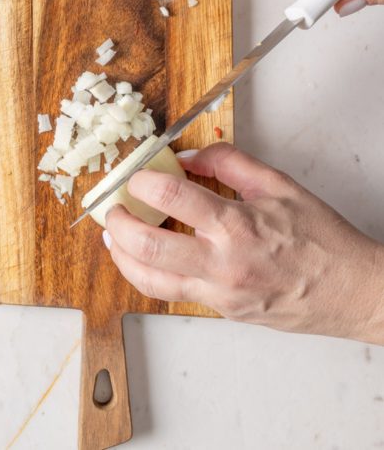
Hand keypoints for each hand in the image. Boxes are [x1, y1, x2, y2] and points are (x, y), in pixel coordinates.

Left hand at [104, 143, 383, 343]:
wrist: (351, 292)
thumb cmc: (320, 241)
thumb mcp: (279, 185)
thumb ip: (229, 163)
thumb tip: (188, 156)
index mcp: (237, 225)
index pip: (172, 197)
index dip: (143, 182)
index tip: (137, 177)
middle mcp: (222, 263)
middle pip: (147, 245)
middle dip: (119, 223)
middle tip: (114, 209)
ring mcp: (218, 292)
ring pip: (149, 280)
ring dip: (121, 256)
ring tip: (114, 236)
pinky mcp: (219, 309)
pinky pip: (169, 294)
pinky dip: (146, 274)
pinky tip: (139, 259)